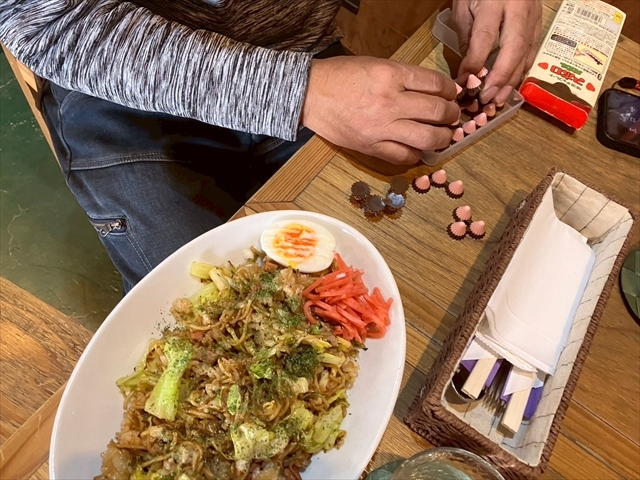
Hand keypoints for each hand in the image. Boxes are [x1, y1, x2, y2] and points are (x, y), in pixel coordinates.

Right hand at [301, 56, 459, 164]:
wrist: (309, 95)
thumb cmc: (340, 76)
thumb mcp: (375, 65)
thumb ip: (403, 77)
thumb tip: (432, 90)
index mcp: (391, 75)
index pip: (435, 84)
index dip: (450, 91)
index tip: (451, 95)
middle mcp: (389, 102)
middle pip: (436, 112)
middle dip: (451, 115)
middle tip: (452, 116)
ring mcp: (380, 128)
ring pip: (426, 138)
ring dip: (442, 138)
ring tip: (443, 136)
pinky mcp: (371, 147)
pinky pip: (404, 156)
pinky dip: (417, 154)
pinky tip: (419, 149)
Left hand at [452, 0, 541, 103]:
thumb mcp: (464, 7)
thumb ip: (467, 37)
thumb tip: (469, 71)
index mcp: (496, 1)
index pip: (486, 37)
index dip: (475, 62)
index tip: (465, 83)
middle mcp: (519, 8)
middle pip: (514, 47)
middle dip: (500, 77)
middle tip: (486, 98)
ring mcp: (533, 15)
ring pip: (526, 52)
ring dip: (512, 80)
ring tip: (497, 100)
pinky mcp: (540, 22)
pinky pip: (532, 50)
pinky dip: (521, 71)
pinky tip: (510, 86)